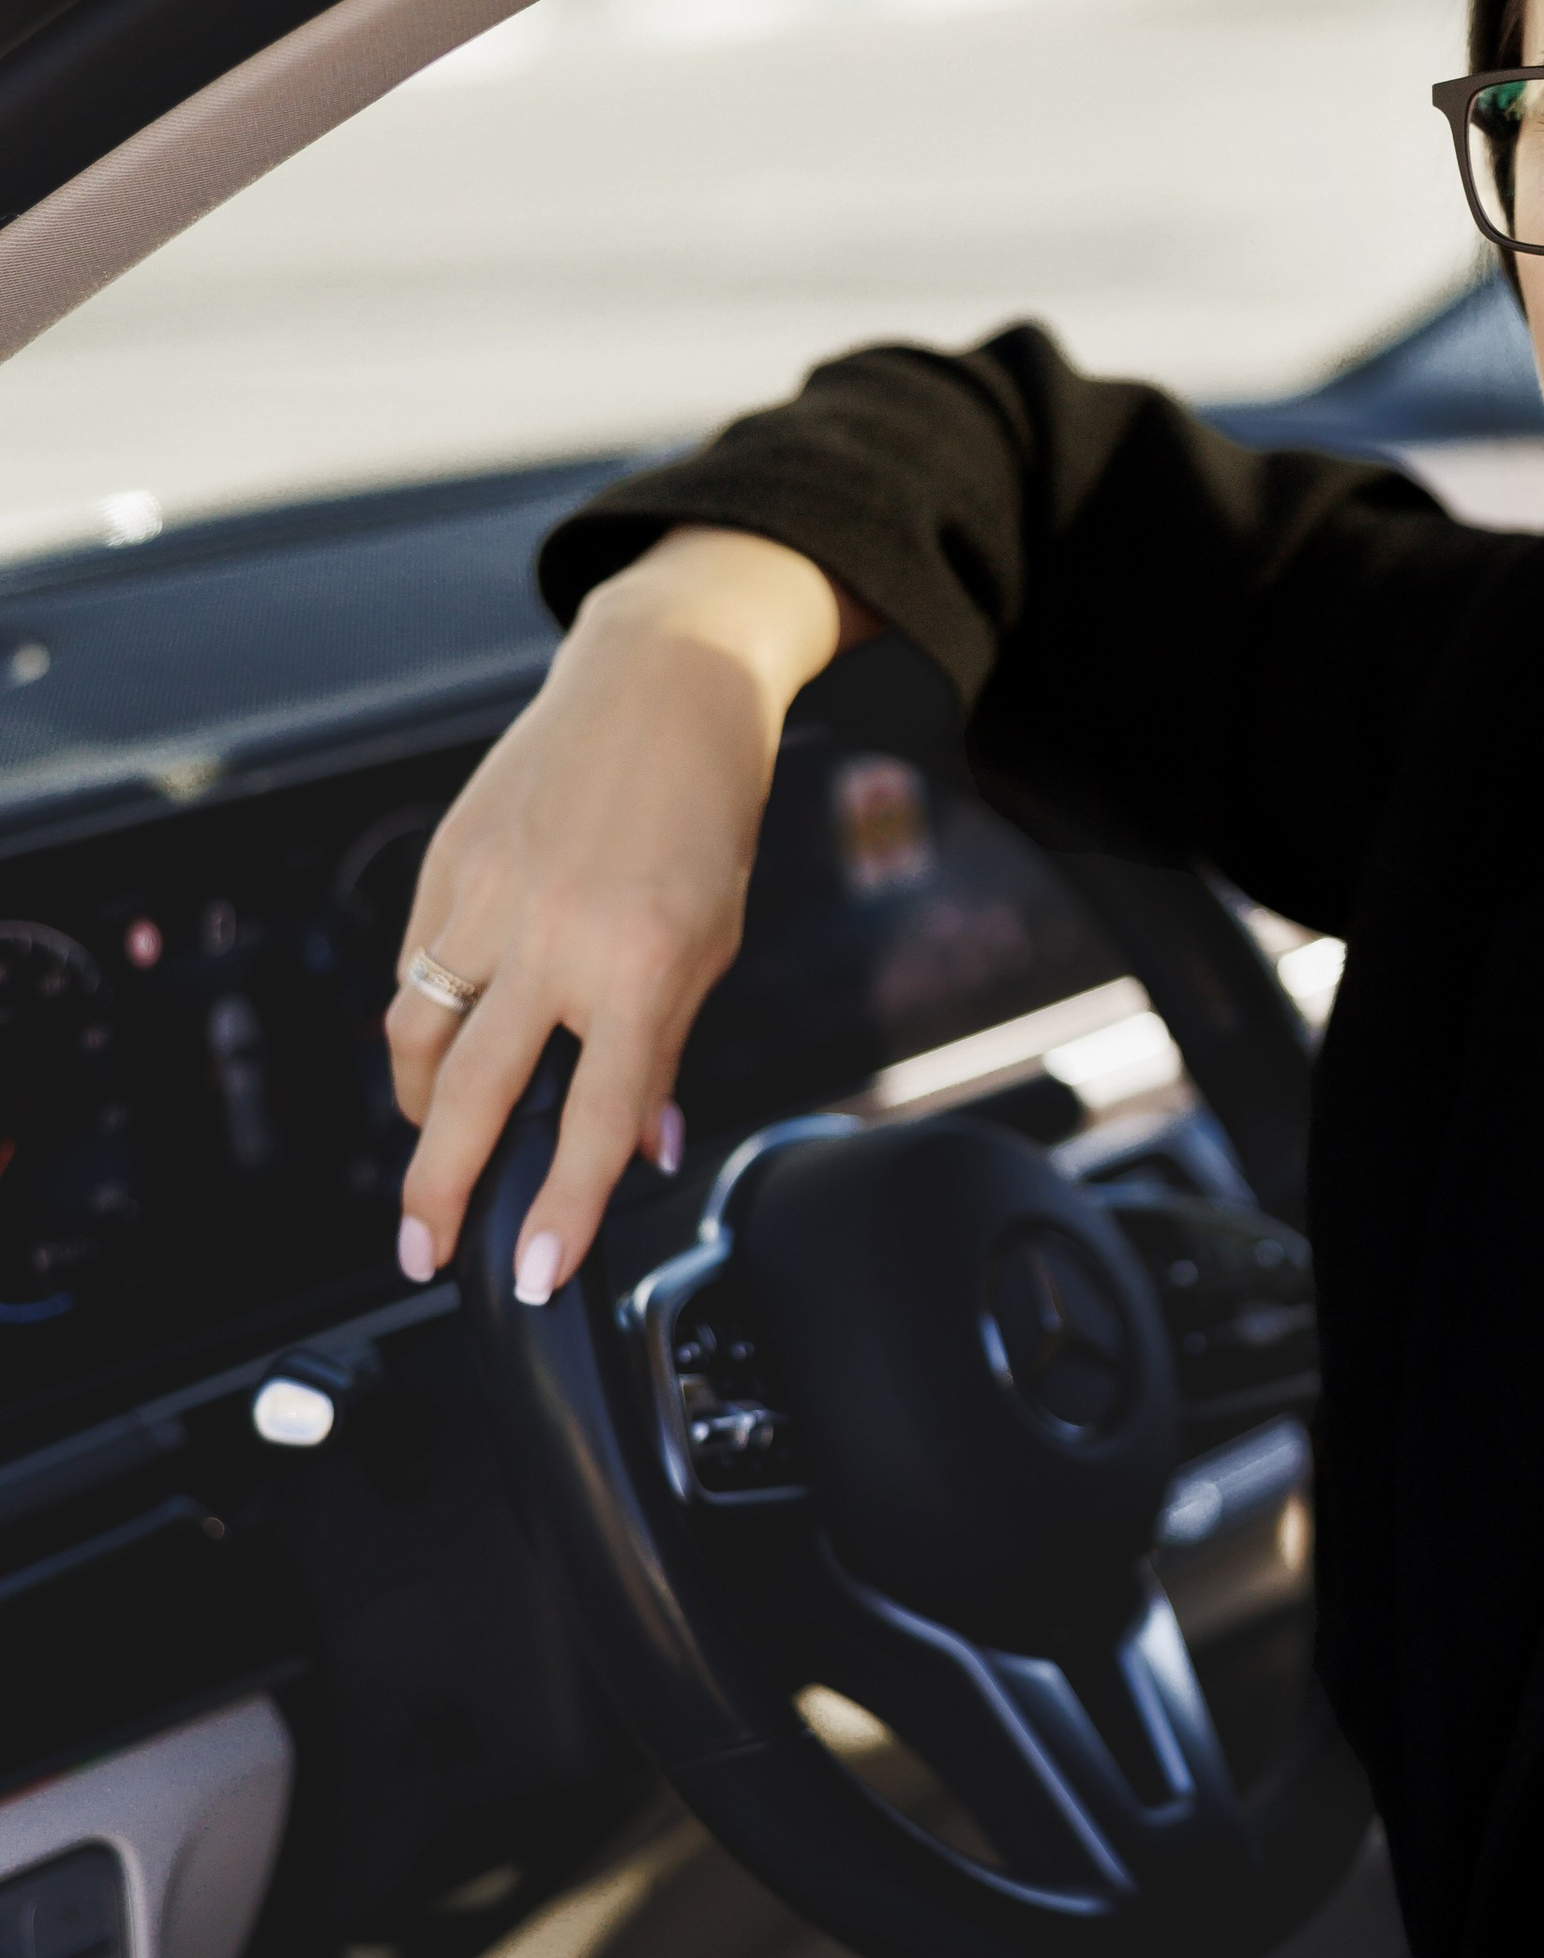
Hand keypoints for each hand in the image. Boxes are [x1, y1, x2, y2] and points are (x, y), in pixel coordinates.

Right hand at [388, 528, 872, 1295]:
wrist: (660, 685)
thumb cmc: (702, 820)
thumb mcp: (713, 941)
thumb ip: (665, 1048)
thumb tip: (637, 1147)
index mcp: (641, 965)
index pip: (594, 1118)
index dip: (563, 1209)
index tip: (533, 1272)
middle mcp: (553, 937)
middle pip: (473, 1095)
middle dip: (441, 1190)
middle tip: (423, 1253)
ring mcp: (486, 899)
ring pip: (416, 1036)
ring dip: (420, 1111)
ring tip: (436, 1151)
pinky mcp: (445, 865)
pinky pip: (415, 971)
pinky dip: (424, 1023)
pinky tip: (448, 1045)